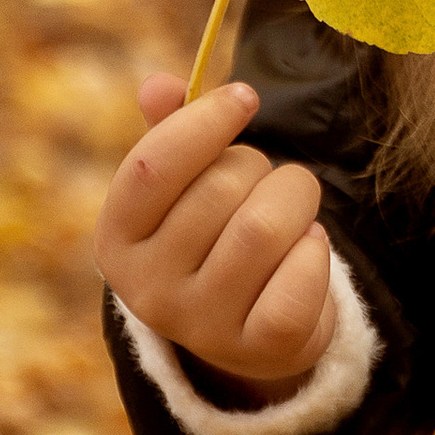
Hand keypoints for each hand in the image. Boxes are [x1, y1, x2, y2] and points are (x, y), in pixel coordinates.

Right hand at [94, 74, 335, 396]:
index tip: (245, 97)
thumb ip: (173, 131)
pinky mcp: (259, 348)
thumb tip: (159, 85)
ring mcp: (201, 325)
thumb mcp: (183, 184)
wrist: (250, 328)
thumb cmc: (213, 234)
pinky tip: (304, 253)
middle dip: (260, 167)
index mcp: (117, 239)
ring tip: (290, 213)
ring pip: (267, 226)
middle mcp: (147, 289)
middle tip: (263, 185)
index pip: (151, 167)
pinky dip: (316, 249)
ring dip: (296, 200)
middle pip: (223, 188)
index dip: (204, 121)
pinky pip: (302, 274)